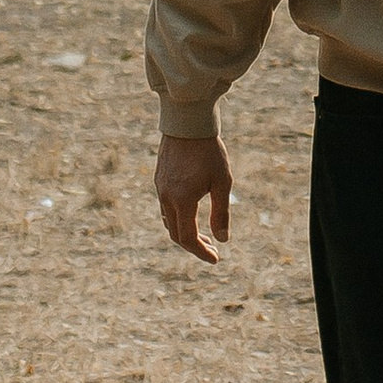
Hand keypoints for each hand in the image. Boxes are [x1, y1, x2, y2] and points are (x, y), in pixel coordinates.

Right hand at [155, 132, 231, 263]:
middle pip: (175, 233)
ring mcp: (160, 188)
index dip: (201, 252)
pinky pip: (165, 207)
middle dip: (193, 245)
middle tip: (212, 248)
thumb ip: (221, 212)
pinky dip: (178, 218)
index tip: (216, 259)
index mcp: (182, 201)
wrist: (187, 123)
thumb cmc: (209, 151)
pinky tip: (191, 213)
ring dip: (184, 232)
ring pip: (168, 221)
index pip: (187, 238)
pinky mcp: (159, 179)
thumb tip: (223, 239)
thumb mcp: (222, 182)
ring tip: (203, 234)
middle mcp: (167, 198)